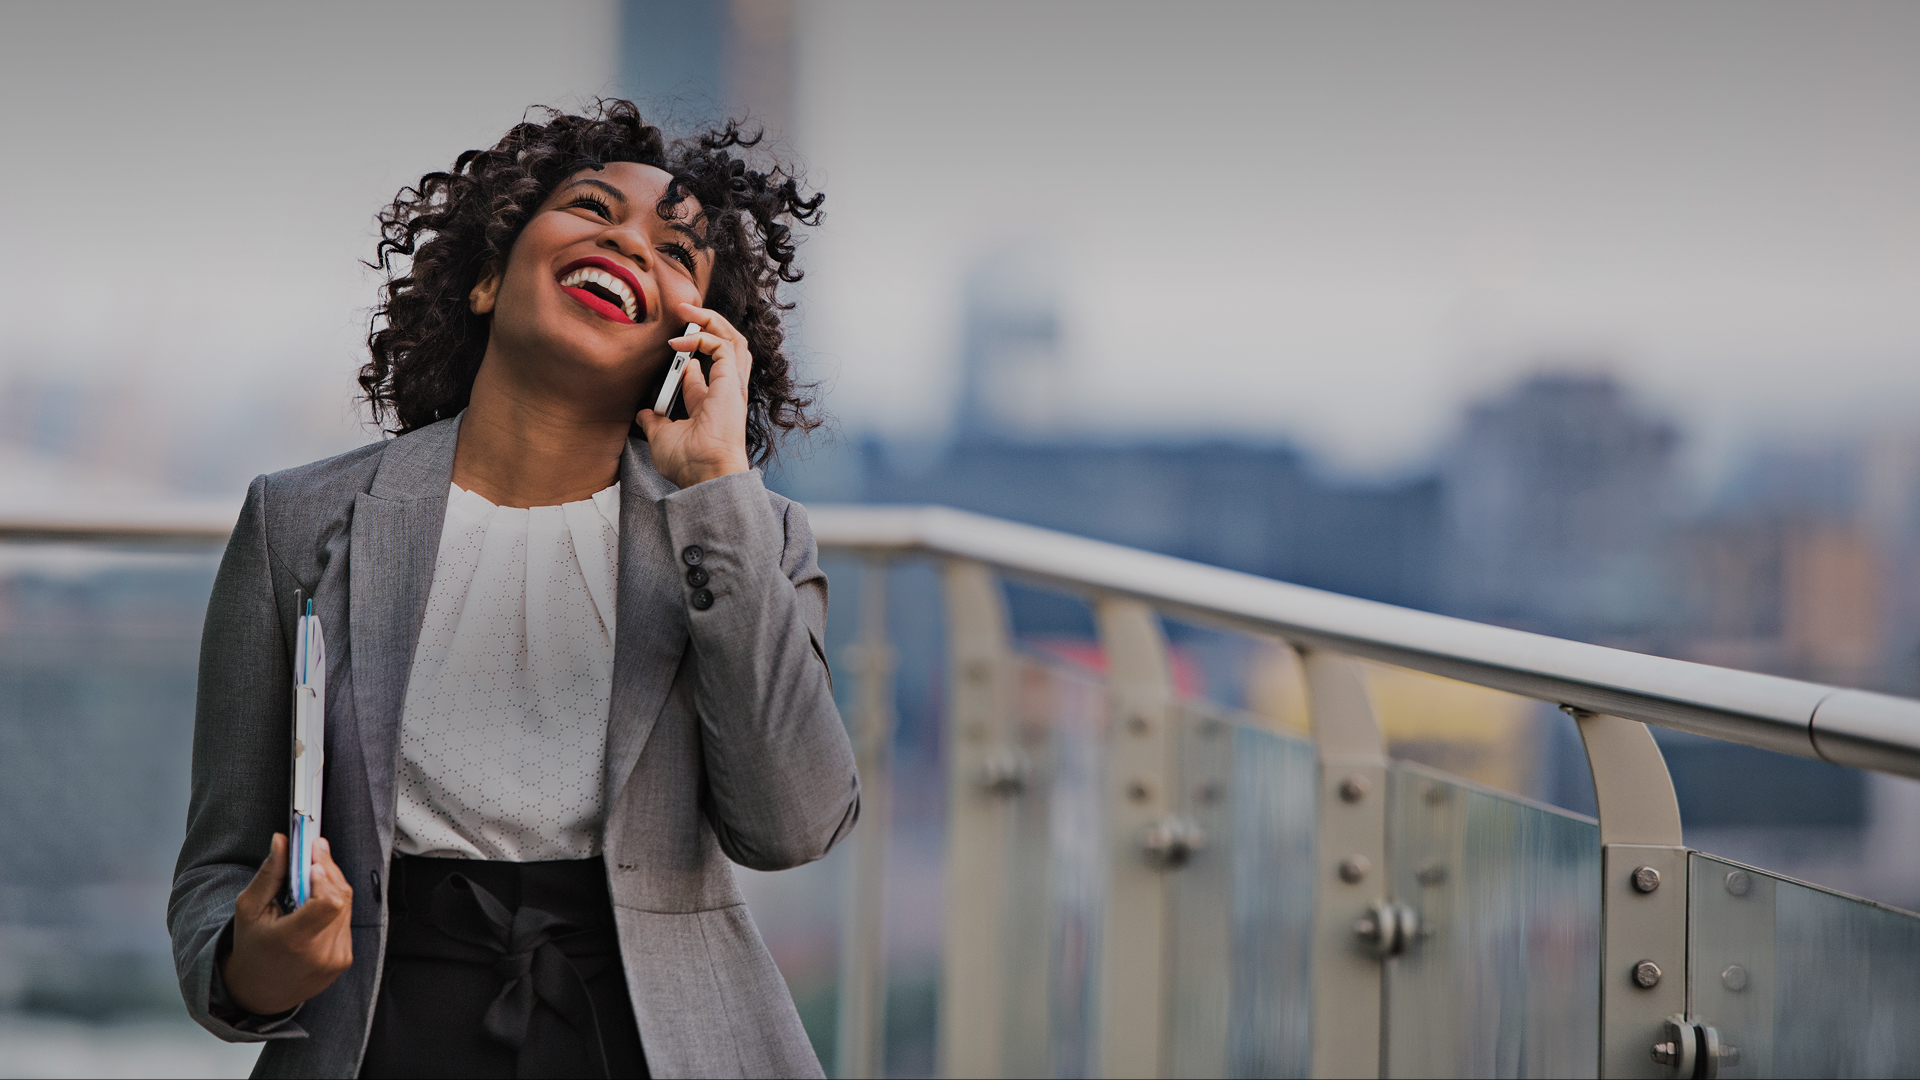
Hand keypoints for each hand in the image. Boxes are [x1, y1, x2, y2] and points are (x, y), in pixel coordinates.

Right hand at [221, 833, 353, 1015]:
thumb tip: (282, 840)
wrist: (259, 992)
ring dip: (332, 885)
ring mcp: (336, 958)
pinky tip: (316, 903)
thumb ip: (269, 874)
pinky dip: (335, 905)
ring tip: (310, 878)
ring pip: (348, 905)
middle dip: (328, 870)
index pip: (329, 902)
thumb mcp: (249, 910)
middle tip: (312, 851)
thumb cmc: (251, 948)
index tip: (312, 859)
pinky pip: (347, 920)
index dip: (325, 877)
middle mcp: (320, 953)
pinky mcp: (344, 960)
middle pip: (340, 897)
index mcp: (294, 941)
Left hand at [637, 303, 753, 488]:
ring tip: (688, 308)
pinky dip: (702, 335)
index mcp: (713, 405)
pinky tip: (679, 339)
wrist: (704, 473)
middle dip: (707, 325)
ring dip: (712, 320)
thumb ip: (654, 421)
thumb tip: (644, 414)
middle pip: (727, 347)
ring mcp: (732, 385)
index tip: (670, 345)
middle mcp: (726, 392)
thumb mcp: (662, 436)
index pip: (706, 371)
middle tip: (684, 312)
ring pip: (734, 339)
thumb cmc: (688, 462)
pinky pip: (723, 345)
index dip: (688, 355)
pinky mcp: (732, 381)